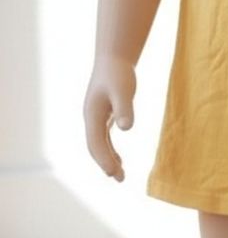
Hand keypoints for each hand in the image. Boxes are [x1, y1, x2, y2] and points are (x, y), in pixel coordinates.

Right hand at [83, 54, 136, 181]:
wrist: (114, 59)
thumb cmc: (118, 73)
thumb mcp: (124, 90)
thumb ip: (124, 108)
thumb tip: (126, 129)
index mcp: (92, 114)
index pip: (95, 142)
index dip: (103, 158)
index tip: (113, 173)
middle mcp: (91, 118)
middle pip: (95, 147)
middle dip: (105, 164)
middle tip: (119, 179)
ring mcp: (96, 118)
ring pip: (99, 145)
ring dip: (108, 160)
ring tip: (120, 176)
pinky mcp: (104, 116)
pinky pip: (104, 139)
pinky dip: (110, 151)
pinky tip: (120, 161)